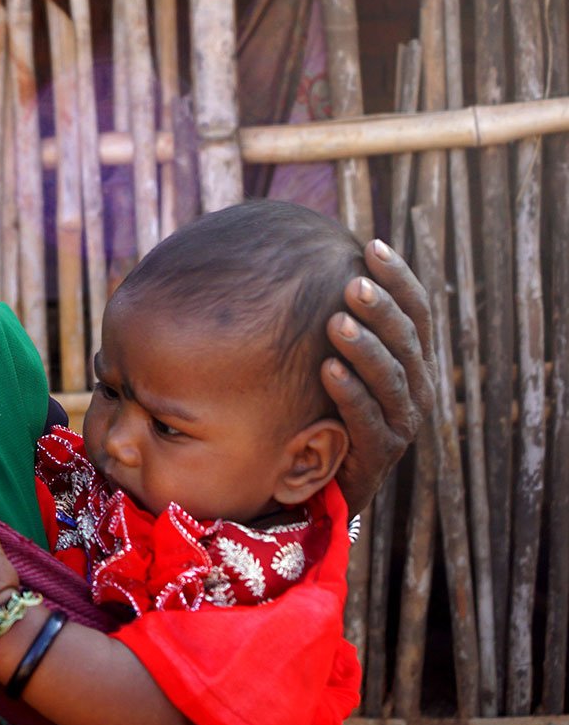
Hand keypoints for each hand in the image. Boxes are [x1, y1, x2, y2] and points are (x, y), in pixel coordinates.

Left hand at [325, 238, 434, 511]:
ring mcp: (401, 422)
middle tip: (353, 282)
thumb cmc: (324, 402)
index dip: (399, 279)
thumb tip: (308, 257)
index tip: (372, 246)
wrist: (323, 478)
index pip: (416, 311)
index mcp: (412, 358)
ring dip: (366, 349)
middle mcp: (416, 387)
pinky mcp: (380, 454)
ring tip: (337, 322)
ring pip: (392, 378)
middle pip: (407, 340)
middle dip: (382, 310)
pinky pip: (367, 421)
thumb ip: (336, 318)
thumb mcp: (334, 356)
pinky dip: (350, 394)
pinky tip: (328, 369)